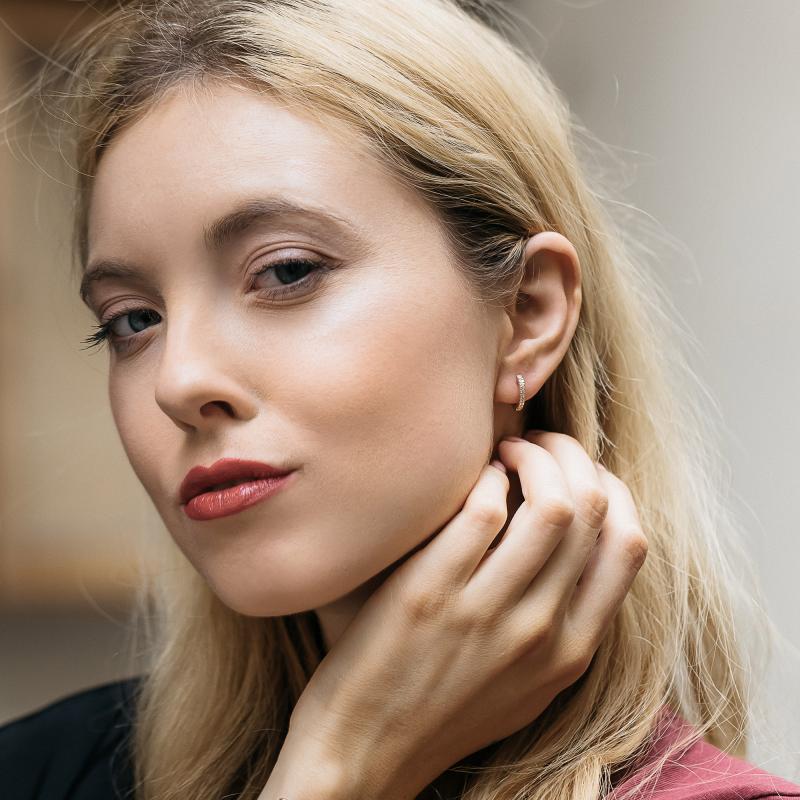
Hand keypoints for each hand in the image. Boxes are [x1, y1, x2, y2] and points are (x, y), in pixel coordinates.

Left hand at [260, 431, 647, 799]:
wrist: (366, 755)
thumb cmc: (443, 710)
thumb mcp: (527, 684)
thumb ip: (559, 624)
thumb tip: (574, 545)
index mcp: (572, 651)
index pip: (629, 545)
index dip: (611, 489)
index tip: (580, 471)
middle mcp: (541, 632)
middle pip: (593, 511)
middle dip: (571, 456)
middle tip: (537, 445)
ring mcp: (487, 613)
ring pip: (551, 505)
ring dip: (534, 457)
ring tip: (506, 451)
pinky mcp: (430, 594)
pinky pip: (481, 510)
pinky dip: (483, 478)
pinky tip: (466, 478)